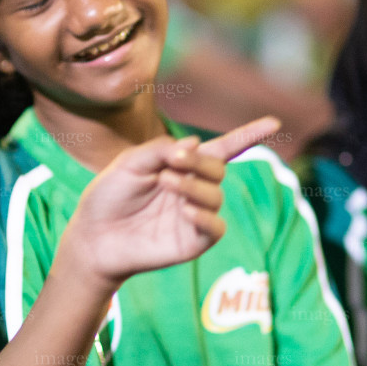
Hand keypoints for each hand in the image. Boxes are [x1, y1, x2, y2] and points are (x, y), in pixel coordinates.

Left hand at [65, 117, 281, 288]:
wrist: (92, 237)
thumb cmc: (108, 197)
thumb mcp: (128, 163)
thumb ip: (160, 150)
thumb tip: (196, 143)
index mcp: (181, 167)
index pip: (223, 149)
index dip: (248, 135)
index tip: (274, 123)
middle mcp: (193, 190)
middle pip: (217, 169)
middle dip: (198, 162)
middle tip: (171, 163)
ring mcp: (195, 216)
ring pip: (215, 196)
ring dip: (193, 185)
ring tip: (166, 184)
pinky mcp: (193, 242)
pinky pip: (215, 228)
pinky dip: (205, 216)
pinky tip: (185, 211)